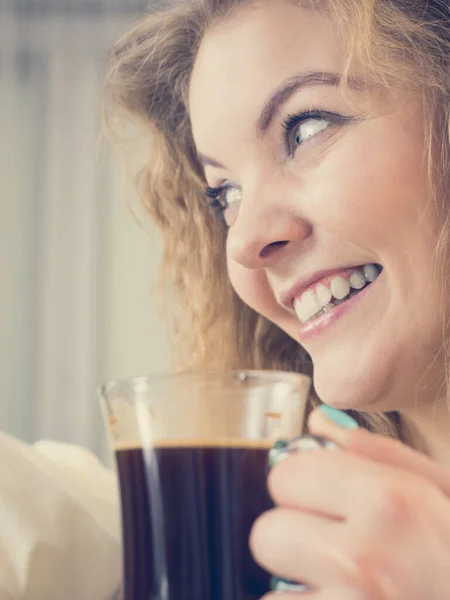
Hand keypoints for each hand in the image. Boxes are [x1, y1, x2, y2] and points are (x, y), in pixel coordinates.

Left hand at [250, 408, 449, 598]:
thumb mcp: (447, 493)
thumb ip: (381, 453)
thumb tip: (318, 423)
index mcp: (390, 502)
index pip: (286, 475)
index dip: (304, 487)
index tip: (322, 498)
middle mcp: (362, 557)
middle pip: (267, 531)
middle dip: (296, 538)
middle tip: (337, 550)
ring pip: (272, 587)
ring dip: (299, 587)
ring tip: (345, 588)